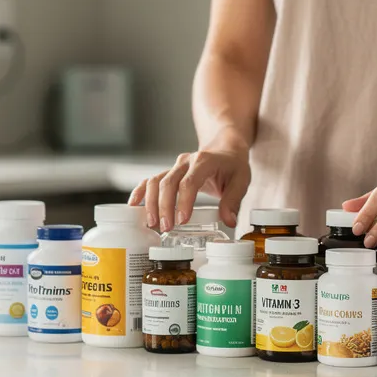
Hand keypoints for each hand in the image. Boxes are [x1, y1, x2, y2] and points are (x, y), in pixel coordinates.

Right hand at [129, 140, 250, 230]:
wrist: (225, 148)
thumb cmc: (233, 164)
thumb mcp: (241, 180)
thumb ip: (234, 200)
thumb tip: (229, 221)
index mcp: (204, 162)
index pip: (190, 182)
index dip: (183, 201)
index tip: (182, 220)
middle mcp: (186, 162)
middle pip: (168, 183)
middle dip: (164, 207)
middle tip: (166, 228)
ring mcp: (175, 166)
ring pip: (156, 181)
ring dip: (151, 203)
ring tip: (152, 223)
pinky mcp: (169, 172)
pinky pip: (150, 180)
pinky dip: (140, 191)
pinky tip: (134, 205)